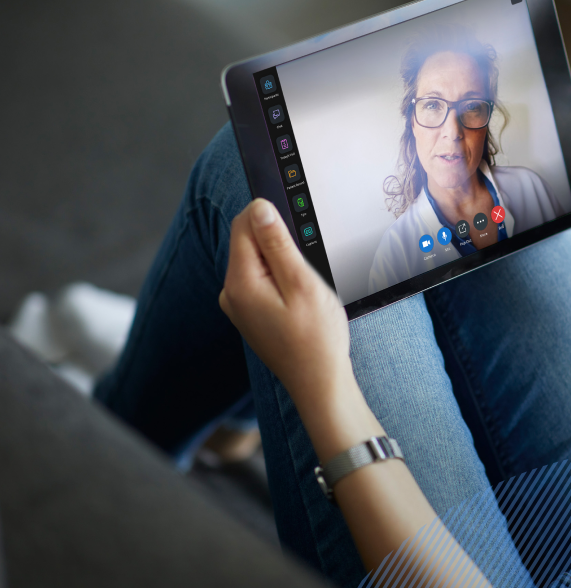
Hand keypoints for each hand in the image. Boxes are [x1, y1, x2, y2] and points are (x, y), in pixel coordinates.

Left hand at [219, 200, 379, 459]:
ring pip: (257, 260)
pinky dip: (281, 278)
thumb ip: (278, 244)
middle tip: (308, 267)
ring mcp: (238, 305)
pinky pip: (262, 279)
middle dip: (279, 241)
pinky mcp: (250, 313)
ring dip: (283, 261)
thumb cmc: (316, 339)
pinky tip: (301, 299)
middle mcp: (231, 292)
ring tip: (306, 288)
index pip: (243, 224)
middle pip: (248, 240)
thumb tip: (259, 207)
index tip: (299, 228)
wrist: (318, 384)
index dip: (271, 215)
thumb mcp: (302, 284)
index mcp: (240, 282)